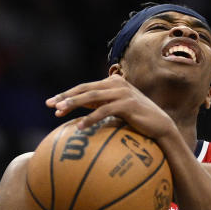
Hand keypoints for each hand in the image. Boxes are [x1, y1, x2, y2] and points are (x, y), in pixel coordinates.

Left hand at [46, 75, 179, 141]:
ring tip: (60, 112)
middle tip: (50, 105)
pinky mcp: (127, 104)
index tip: (51, 104)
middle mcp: (116, 84)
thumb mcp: (117, 110)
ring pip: (92, 96)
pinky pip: (104, 110)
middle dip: (65, 97)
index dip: (67, 95)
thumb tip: (79, 113)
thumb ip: (100, 106)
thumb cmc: (137, 121)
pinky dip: (91, 118)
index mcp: (112, 83)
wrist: (160, 126)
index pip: (84, 87)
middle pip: (85, 89)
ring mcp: (122, 92)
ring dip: (74, 104)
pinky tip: (80, 126)